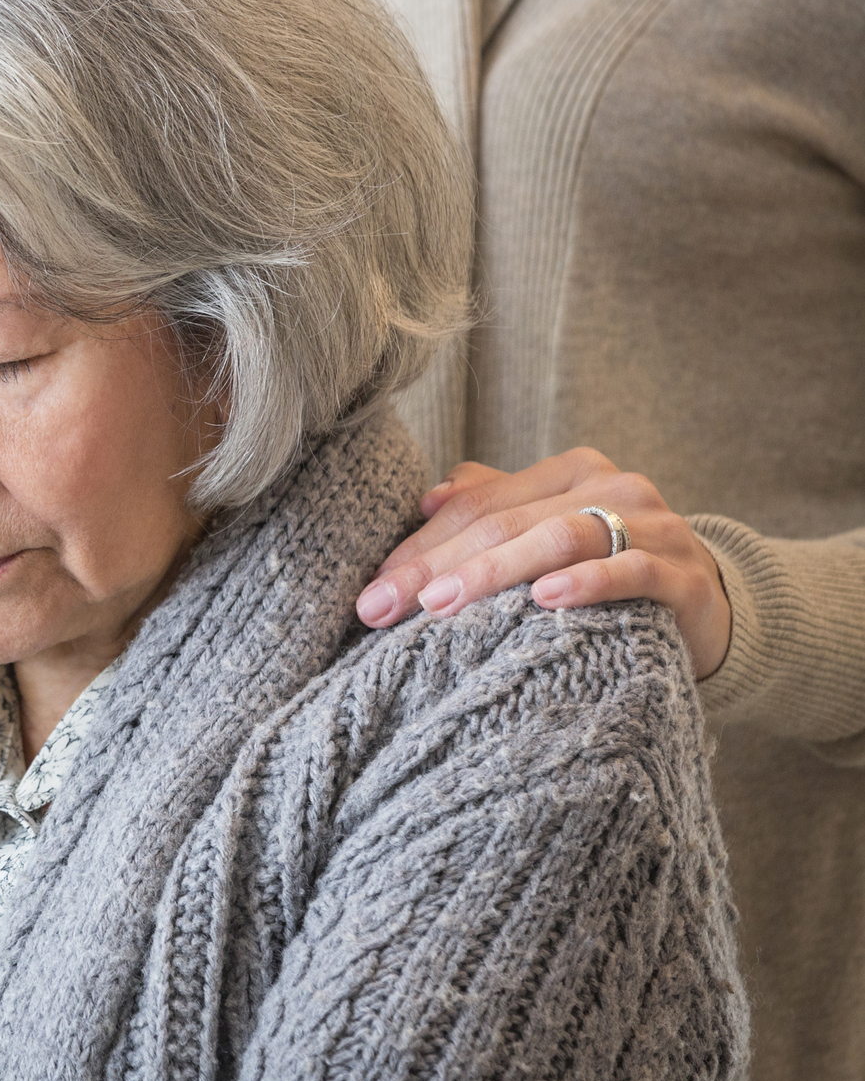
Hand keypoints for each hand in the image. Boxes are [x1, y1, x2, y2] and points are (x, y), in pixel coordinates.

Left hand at [354, 448, 732, 677]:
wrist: (710, 605)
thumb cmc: (608, 568)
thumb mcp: (549, 531)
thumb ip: (494, 505)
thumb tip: (425, 496)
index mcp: (569, 473)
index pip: (478, 504)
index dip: (419, 545)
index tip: (371, 591)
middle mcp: (611, 488)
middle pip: (507, 523)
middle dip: (437, 567)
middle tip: (383, 608)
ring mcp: (653, 527)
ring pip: (561, 538)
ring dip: (496, 571)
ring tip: (442, 603)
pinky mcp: (685, 574)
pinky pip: (631, 571)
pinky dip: (587, 583)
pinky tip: (544, 600)